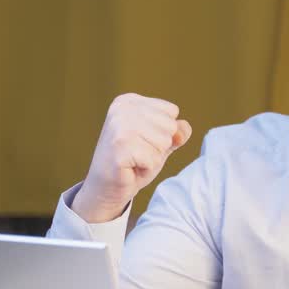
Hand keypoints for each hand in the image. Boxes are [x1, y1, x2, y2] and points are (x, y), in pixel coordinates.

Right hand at [72, 93, 192, 222]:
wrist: (106, 187)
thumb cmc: (134, 162)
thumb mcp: (160, 142)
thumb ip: (177, 131)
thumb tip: (182, 131)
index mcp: (130, 101)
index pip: (172, 111)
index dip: (163, 132)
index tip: (142, 141)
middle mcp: (122, 109)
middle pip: (170, 126)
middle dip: (159, 146)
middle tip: (138, 153)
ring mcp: (119, 127)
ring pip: (164, 142)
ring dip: (153, 158)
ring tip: (134, 160)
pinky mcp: (119, 147)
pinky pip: (154, 159)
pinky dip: (146, 169)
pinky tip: (130, 168)